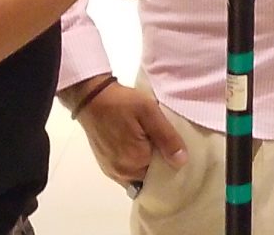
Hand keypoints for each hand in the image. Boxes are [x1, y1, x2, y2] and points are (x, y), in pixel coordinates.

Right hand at [72, 79, 186, 188]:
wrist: (92, 96)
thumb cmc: (122, 103)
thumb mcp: (150, 113)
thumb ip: (167, 138)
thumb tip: (181, 162)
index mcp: (135, 162)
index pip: (162, 175)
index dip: (171, 165)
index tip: (177, 153)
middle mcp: (121, 173)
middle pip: (148, 178)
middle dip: (159, 166)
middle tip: (167, 146)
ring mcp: (111, 170)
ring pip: (137, 175)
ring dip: (146, 164)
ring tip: (154, 145)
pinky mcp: (105, 164)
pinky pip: (126, 171)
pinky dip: (134, 163)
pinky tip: (140, 146)